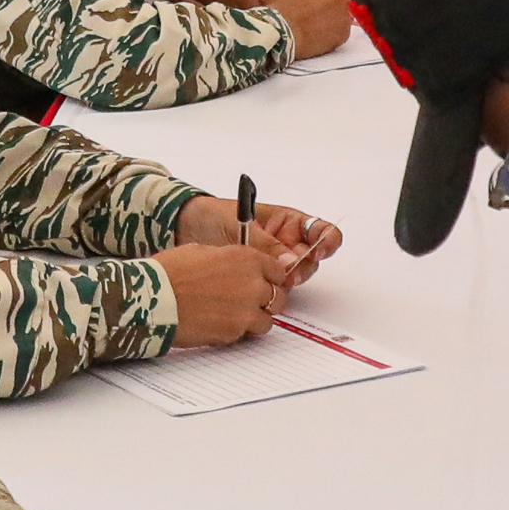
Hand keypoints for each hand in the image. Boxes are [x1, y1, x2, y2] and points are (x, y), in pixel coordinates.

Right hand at [153, 241, 287, 345]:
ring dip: (255, 319)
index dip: (270, 278)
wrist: (154, 298)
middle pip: (278, 297)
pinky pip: (246, 334)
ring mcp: (246, 310)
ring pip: (267, 320)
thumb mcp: (203, 252)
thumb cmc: (170, 272)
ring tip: (234, 316)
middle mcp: (253, 283)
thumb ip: (230, 260)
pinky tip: (219, 324)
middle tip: (251, 302)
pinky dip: (237, 331)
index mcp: (247, 258)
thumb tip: (236, 268)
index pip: (278, 271)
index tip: (264, 282)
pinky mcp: (234, 332)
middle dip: (267, 300)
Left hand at [170, 195, 338, 279]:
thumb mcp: (241, 224)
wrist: (182, 230)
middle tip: (288, 273)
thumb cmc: (212, 216)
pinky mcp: (259, 281)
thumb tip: (291, 262)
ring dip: (286, 281)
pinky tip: (256, 288)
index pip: (320, 231)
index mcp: (286, 222)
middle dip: (303, 267)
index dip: (326, 241)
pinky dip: (270, 292)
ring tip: (266, 279)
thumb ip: (267, 244)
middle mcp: (285, 243)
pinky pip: (274, 290)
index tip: (317, 251)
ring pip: (295, 278)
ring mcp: (274, 263)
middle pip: (311, 260)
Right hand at [275, 0, 353, 56]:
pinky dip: (332, 33)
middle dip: (330, 3)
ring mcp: (346, 11)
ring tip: (313, 23)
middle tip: (314, 10)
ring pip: (342, 14)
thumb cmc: (283, 10)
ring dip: (332, 18)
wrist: (283, 31)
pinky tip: (316, 33)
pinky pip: (341, 31)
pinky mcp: (346, 31)